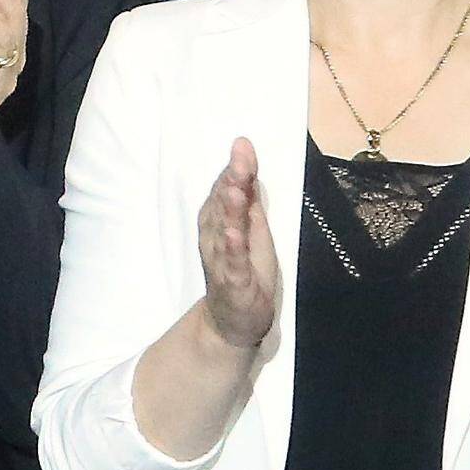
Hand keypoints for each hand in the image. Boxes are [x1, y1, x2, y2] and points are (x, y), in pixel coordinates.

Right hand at [196, 138, 278, 347]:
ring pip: (224, 231)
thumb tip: (247, 161)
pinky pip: (231, 265)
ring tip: (234, 188)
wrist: (233, 324)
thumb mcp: (253, 230)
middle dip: (230, 180)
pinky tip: (233, 234)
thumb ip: (250, 198)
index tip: (243, 145)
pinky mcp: (233, 284)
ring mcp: (222, 262)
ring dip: (228, 209)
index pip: (224, 191)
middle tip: (240, 156)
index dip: (234, 169)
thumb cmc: (244, 273)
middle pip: (222, 206)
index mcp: (219, 224)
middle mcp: (215, 239)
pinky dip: (232, 249)